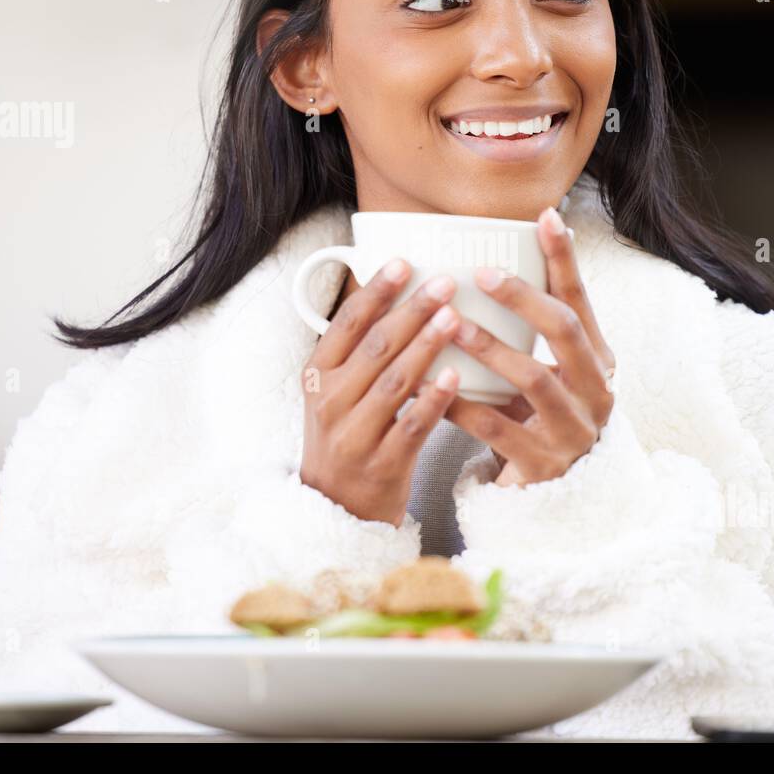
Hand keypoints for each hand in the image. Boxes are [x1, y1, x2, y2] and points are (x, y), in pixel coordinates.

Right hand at [299, 259, 462, 523]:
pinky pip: (412, 424)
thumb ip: (358, 350)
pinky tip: (454, 374)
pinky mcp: (383, 464)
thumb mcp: (334, 391)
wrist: (336, 510)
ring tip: (454, 317)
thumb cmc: (346, 436)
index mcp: (318, 374)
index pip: (347, 323)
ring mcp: (355, 434)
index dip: (376, 291)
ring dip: (426, 345)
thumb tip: (395, 292)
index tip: (404, 262)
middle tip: (445, 282)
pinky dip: (434, 398)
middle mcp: (331, 401)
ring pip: (395, 381)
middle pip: (375, 346)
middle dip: (411, 310)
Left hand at [444, 205, 615, 486]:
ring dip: (493, 348)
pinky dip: (464, 407)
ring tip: (453, 325)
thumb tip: (482, 269)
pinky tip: (433, 389)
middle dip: (526, 299)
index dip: (564, 260)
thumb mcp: (543, 374)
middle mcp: (595, 392)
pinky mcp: (544, 466)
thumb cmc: (537, 423)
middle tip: (485, 273)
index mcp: (596, 363)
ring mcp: (573, 431)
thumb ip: (526, 335)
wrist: (555, 503)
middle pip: (566, 332)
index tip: (545, 217)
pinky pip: (499, 430)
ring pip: (536, 379)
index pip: (581, 301)